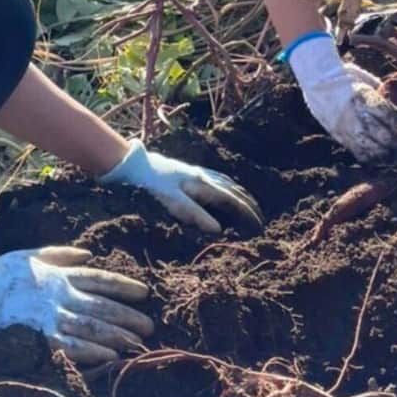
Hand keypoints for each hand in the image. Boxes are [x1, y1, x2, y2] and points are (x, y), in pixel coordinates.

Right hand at [0, 247, 153, 363]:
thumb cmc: (3, 273)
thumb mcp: (34, 253)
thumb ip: (63, 253)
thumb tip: (88, 252)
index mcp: (61, 275)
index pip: (100, 280)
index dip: (124, 286)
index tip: (144, 293)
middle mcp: (63, 296)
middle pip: (103, 307)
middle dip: (128, 317)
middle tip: (149, 326)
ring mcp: (53, 318)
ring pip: (94, 328)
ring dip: (118, 336)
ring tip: (138, 343)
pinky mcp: (43, 338)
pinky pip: (74, 347)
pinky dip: (94, 353)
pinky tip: (111, 357)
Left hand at [98, 140, 262, 233]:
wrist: (136, 166)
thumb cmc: (152, 185)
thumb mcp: (173, 202)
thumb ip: (195, 214)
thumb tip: (218, 230)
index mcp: (202, 185)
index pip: (232, 201)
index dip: (246, 213)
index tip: (258, 226)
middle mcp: (204, 177)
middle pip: (233, 191)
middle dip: (249, 204)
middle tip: (261, 220)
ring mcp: (198, 173)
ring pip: (227, 184)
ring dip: (240, 195)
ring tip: (250, 206)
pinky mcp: (191, 173)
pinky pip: (217, 180)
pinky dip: (229, 188)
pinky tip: (227, 191)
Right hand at [288, 35, 396, 161]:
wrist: (315, 80)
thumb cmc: (342, 75)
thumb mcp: (363, 78)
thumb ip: (378, 92)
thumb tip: (392, 104)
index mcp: (362, 96)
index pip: (387, 115)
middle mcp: (354, 113)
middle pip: (381, 134)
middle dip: (394, 141)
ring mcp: (345, 125)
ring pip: (369, 146)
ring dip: (383, 152)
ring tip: (392, 154)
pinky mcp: (337, 133)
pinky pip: (355, 150)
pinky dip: (368, 156)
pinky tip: (376, 157)